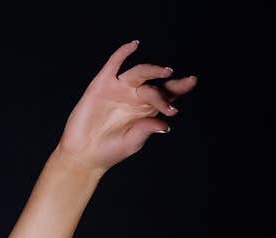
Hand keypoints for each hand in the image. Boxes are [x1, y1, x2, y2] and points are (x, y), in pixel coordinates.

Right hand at [56, 39, 197, 175]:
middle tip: (183, 83)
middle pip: (156, 83)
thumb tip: (165, 124)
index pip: (166, 96)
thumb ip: (147, 129)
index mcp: (145, 111)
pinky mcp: (103, 84)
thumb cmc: (109, 151)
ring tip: (166, 71)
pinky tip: (134, 45)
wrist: (84, 154)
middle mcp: (134, 97)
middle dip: (170, 83)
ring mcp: (119, 89)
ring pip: (140, 72)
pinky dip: (123, 53)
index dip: (179, 88)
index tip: (192, 81)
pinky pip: (114, 64)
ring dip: (153, 69)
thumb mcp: (132, 142)